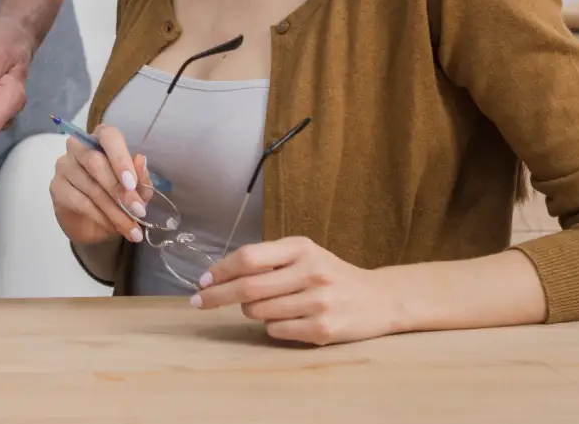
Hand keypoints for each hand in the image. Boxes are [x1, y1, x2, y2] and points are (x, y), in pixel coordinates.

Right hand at [48, 123, 153, 246]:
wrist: (94, 225)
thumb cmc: (116, 198)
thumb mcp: (135, 191)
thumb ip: (140, 178)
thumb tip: (140, 160)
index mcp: (101, 140)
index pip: (108, 136)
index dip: (120, 158)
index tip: (131, 183)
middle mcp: (78, 147)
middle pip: (95, 162)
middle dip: (120, 191)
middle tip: (138, 212)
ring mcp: (64, 166)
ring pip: (90, 186)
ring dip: (114, 210)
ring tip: (131, 227)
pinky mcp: (56, 188)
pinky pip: (79, 201)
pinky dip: (99, 216)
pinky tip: (111, 226)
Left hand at [192, 237, 402, 344]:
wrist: (378, 299)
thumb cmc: (330, 275)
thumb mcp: (304, 254)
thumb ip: (268, 259)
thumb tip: (219, 275)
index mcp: (301, 248)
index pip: (249, 257)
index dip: (220, 270)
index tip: (201, 281)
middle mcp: (310, 272)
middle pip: (248, 287)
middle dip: (218, 296)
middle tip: (200, 302)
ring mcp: (318, 302)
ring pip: (259, 312)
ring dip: (252, 311)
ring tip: (267, 306)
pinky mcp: (323, 330)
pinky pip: (276, 331)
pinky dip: (271, 327)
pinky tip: (287, 319)